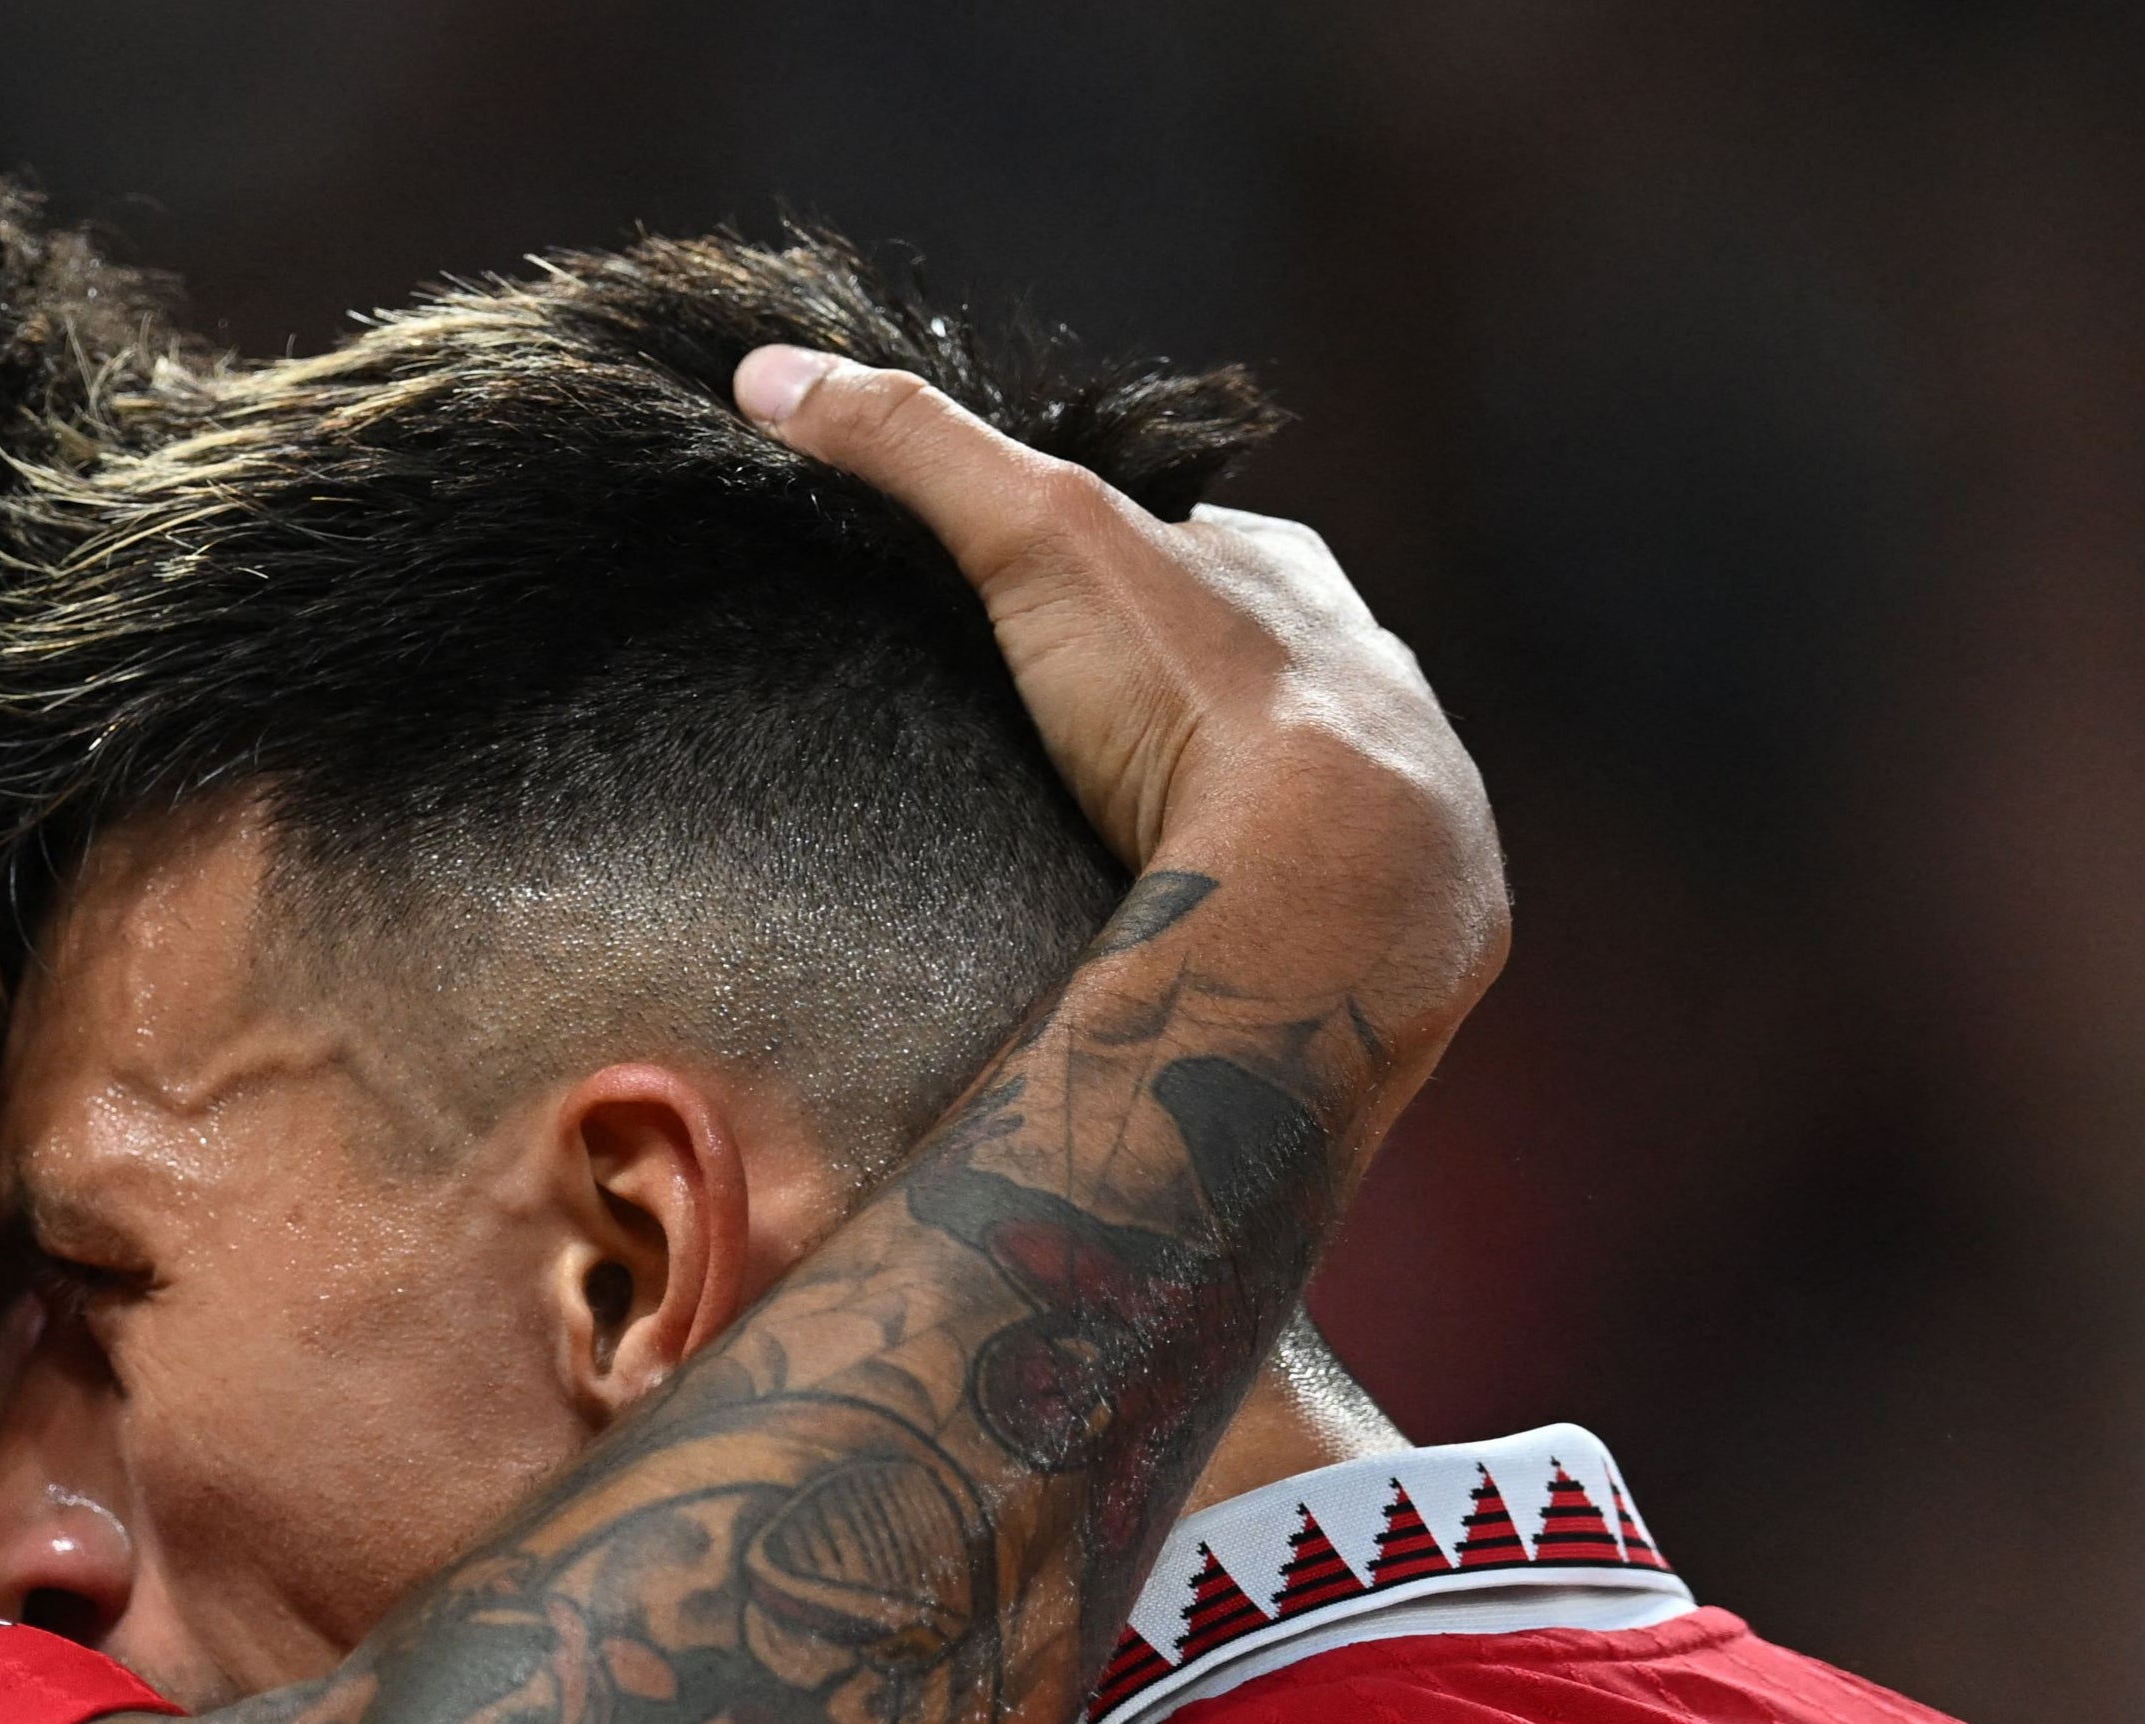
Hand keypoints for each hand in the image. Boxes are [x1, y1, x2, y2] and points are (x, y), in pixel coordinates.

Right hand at [734, 343, 1509, 1147]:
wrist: (1330, 869)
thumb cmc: (1194, 686)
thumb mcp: (1034, 532)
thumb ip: (913, 450)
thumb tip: (768, 373)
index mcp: (1290, 578)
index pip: (1185, 551)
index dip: (1098, 573)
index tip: (1021, 604)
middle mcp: (1352, 680)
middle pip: (1232, 674)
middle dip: (1156, 702)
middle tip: (1057, 745)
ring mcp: (1376, 801)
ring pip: (1275, 792)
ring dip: (1205, 813)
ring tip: (1102, 852)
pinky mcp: (1373, 917)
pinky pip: (1291, 896)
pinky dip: (1237, 903)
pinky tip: (1181, 929)